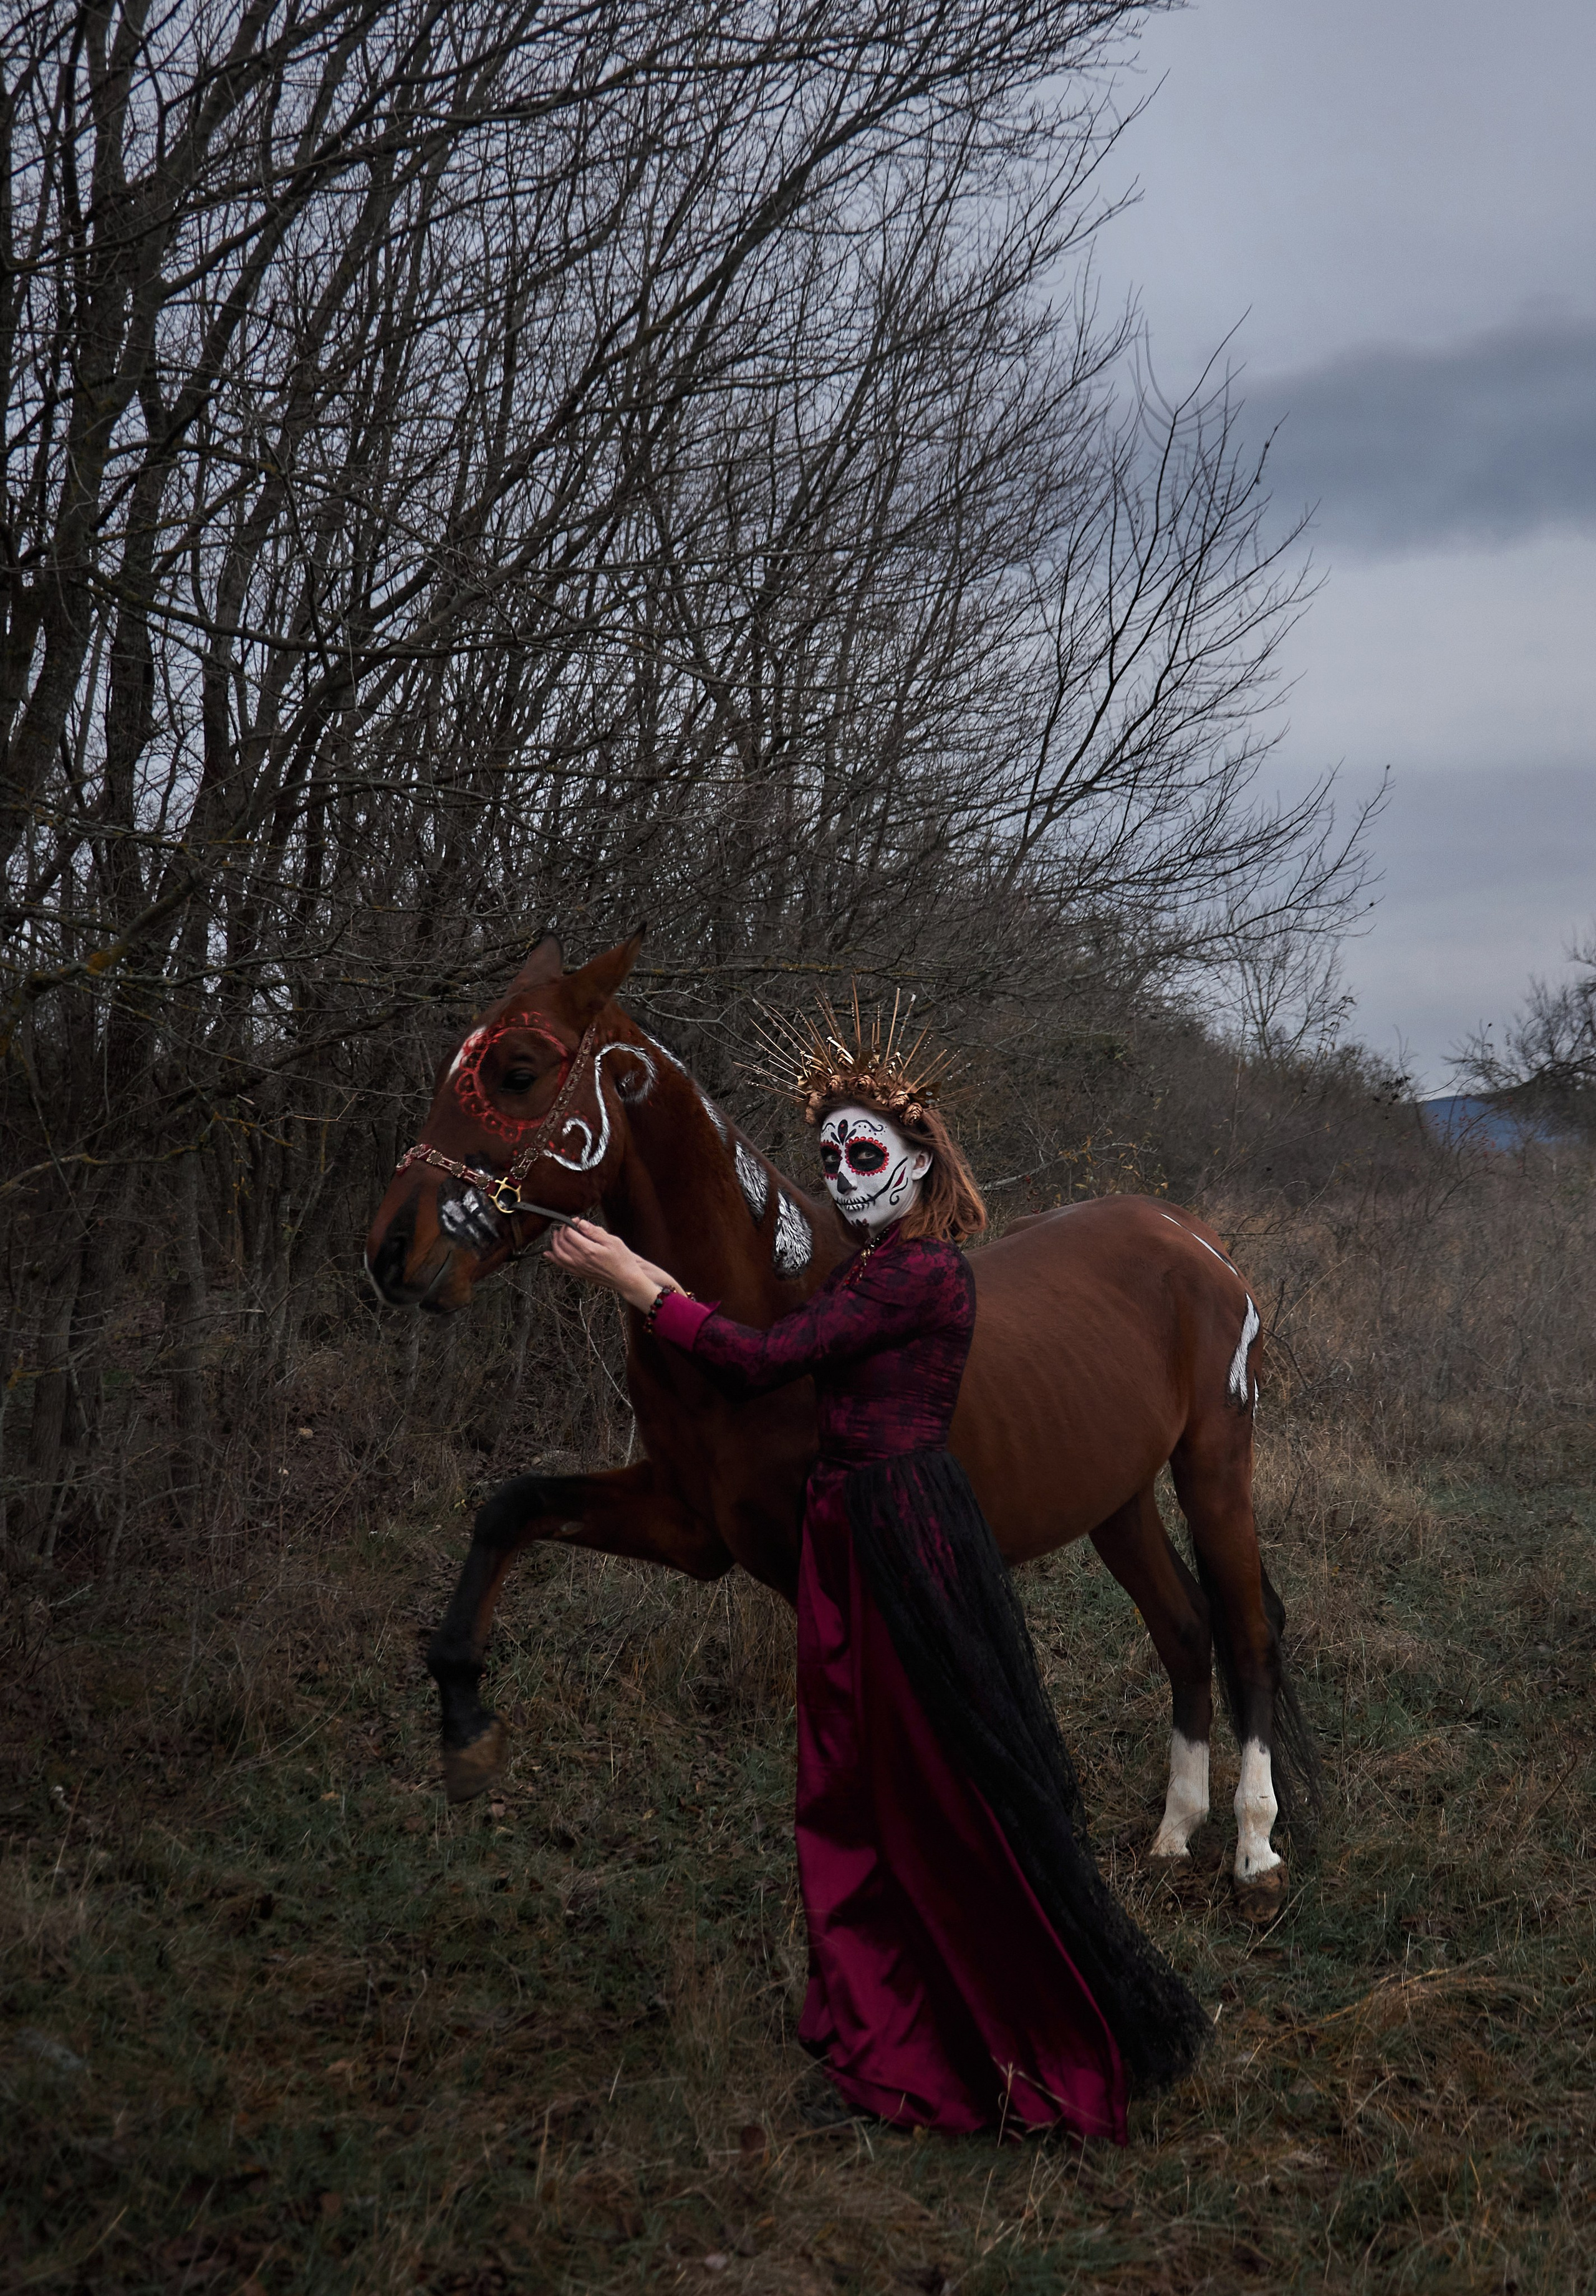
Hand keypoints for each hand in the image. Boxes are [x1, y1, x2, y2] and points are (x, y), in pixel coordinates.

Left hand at [547, 1217, 676, 1311]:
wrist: (626, 1280)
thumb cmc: (622, 1260)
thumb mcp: (612, 1241)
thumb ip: (595, 1232)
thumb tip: (581, 1223)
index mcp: (589, 1250)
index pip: (570, 1234)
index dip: (569, 1224)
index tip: (575, 1220)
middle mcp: (581, 1260)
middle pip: (562, 1243)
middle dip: (560, 1232)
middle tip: (564, 1226)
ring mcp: (579, 1268)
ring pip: (558, 1255)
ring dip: (554, 1244)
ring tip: (555, 1236)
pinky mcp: (580, 1274)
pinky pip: (562, 1266)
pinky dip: (553, 1258)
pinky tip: (549, 1254)